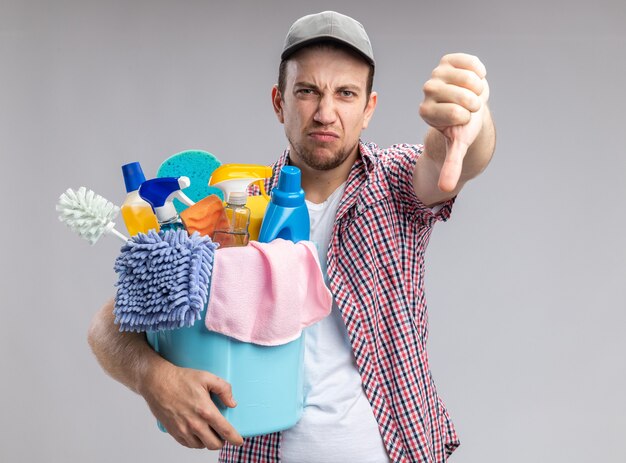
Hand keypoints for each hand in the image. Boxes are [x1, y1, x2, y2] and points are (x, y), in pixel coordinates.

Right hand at [140, 362, 243, 449]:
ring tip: (209, 431)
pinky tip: (198, 432)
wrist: (157, 382)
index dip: (235, 438)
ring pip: (202, 446)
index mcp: (205, 411)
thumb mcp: (207, 377)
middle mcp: (195, 424)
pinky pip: (189, 444)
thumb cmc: (181, 379)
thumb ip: (224, 389)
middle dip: (222, 441)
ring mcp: (183, 430)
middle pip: (214, 444)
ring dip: (208, 441)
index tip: (239, 441)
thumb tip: (232, 403)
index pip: (225, 431)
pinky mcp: (174, 432)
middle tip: (223, 433)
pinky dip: (196, 441)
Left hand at [419, 53, 489, 191]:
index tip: (462, 120)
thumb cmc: (462, 127)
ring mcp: (436, 73)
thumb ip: (450, 165)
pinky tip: (472, 79)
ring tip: (470, 94)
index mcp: (426, 112)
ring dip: (478, 88)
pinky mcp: (448, 60)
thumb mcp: (457, 146)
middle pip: (463, 96)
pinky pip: (472, 63)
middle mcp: (427, 91)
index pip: (455, 114)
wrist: (468, 106)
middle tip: (467, 107)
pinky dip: (479, 72)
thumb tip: (445, 189)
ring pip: (469, 79)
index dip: (467, 117)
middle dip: (474, 104)